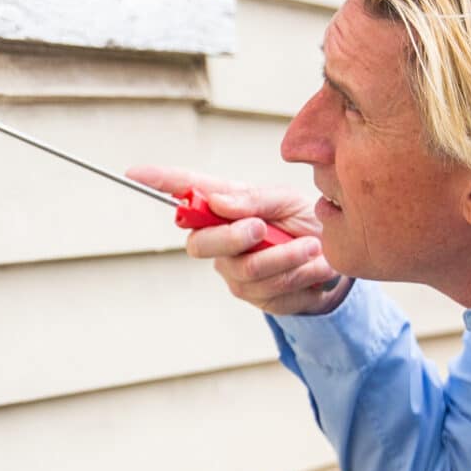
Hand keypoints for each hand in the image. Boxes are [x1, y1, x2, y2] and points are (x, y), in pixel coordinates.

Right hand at [128, 166, 348, 316]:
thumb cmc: (305, 221)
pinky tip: (313, 266)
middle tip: (262, 228)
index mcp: (225, 207)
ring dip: (285, 257)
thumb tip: (216, 200)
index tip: (134, 173)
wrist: (336, 259)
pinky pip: (271, 291)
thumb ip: (253, 199)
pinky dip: (300, 275)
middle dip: (232, 237)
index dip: (159, 183)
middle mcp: (220, 242)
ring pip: (246, 271)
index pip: (185, 192)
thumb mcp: (285, 199)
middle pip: (201, 245)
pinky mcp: (256, 298)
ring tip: (312, 246)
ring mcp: (234, 272)